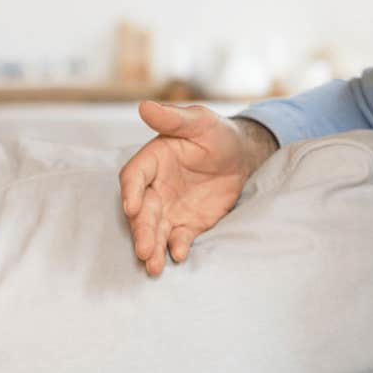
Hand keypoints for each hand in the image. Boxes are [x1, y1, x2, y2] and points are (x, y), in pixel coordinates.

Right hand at [119, 102, 278, 275]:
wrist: (241, 157)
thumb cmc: (216, 134)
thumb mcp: (199, 121)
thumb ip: (173, 117)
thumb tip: (144, 106)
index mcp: (153, 160)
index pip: (134, 177)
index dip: (130, 192)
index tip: (132, 207)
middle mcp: (156, 187)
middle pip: (143, 211)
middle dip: (142, 231)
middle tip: (144, 250)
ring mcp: (170, 208)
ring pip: (156, 230)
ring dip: (153, 247)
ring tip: (153, 266)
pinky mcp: (187, 223)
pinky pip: (179, 237)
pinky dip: (178, 247)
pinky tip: (179, 256)